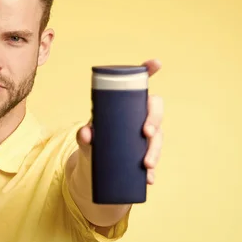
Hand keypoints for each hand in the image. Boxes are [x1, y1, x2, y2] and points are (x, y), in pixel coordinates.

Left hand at [76, 59, 163, 184]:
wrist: (92, 169)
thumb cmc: (91, 144)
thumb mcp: (85, 140)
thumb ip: (84, 136)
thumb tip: (86, 133)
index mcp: (123, 106)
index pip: (138, 84)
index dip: (148, 70)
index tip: (155, 63)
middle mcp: (137, 117)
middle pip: (155, 110)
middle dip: (155, 119)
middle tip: (146, 133)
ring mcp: (144, 136)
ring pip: (158, 137)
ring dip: (156, 150)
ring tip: (147, 165)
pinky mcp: (144, 155)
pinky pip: (153, 161)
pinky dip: (151, 172)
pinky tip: (149, 179)